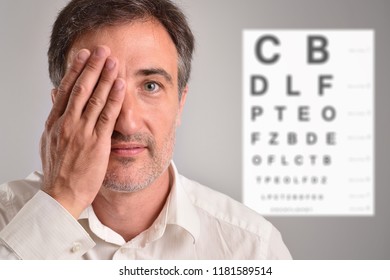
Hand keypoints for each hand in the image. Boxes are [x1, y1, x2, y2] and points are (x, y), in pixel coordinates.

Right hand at [40, 46, 124, 217]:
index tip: (83, 54)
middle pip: (80, 88)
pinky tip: (120, 84)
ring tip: (113, 60)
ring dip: (105, 77)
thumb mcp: (49, 141)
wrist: (60, 195)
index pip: (66, 89)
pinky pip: (107, 115)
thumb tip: (55, 95)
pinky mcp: (97, 142)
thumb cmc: (58, 170)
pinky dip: (114, 98)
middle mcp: (67, 123)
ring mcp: (81, 132)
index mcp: (55, 122)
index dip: (76, 70)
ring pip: (94, 98)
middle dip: (92, 67)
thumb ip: (55, 117)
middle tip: (102, 49)